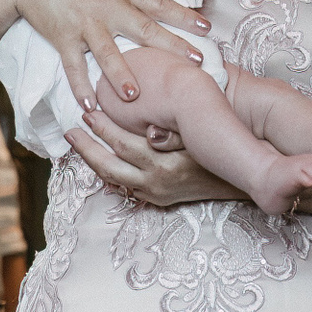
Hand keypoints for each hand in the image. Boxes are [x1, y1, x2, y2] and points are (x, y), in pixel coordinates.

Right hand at [15, 0, 211, 109]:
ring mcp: (85, 25)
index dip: (185, 16)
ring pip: (108, 53)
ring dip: (122, 75)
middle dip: (172, 47)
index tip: (207, 30)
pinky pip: (73, 66)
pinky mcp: (63, 38)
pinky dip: (80, 86)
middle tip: (195, 63)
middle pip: (145, 30)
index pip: (160, 3)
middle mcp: (109, 8)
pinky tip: (89, 106)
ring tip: (136, 95)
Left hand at [66, 108, 243, 205]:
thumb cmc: (220, 151)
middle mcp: (155, 182)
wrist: (240, 180)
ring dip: (92, 160)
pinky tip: (101, 160)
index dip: (103, 128)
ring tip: (78, 144)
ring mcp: (155, 193)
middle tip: (71, 130)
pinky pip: (125, 186)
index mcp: (164, 165)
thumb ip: (175, 134)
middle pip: (109, 165)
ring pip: (113, 178)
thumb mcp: (200, 137)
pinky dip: (110, 172)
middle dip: (87, 146)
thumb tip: (150, 131)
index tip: (89, 112)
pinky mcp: (158, 199)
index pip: (123, 145)